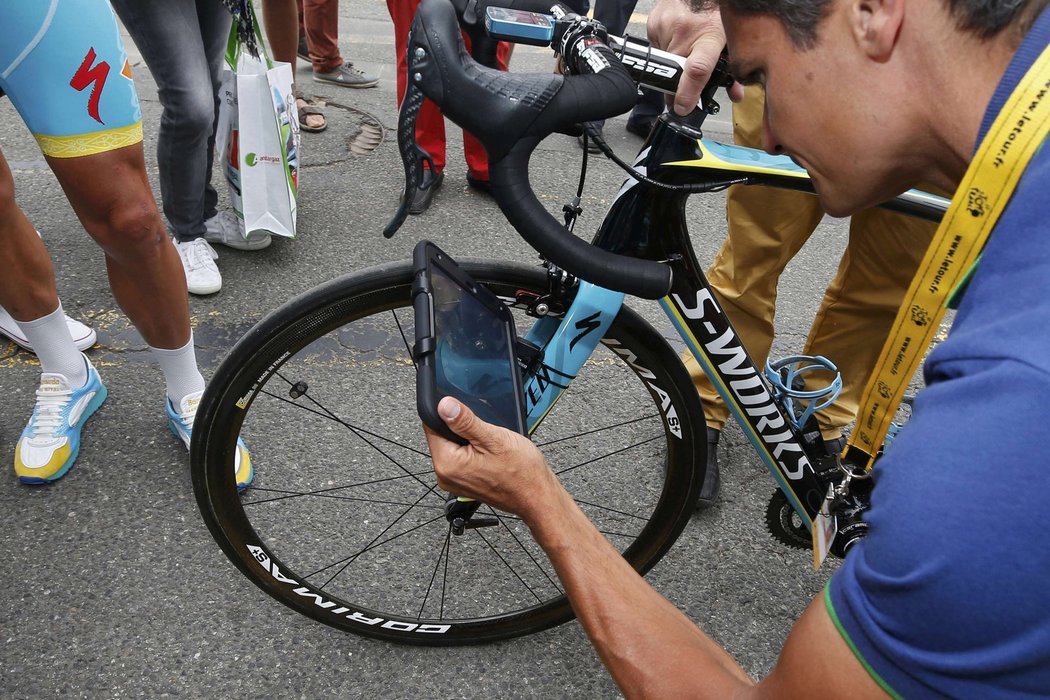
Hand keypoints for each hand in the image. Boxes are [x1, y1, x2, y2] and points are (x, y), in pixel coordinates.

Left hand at [424, 397, 561, 520]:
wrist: (538, 496)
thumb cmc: (522, 473)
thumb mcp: (494, 438)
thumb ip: (465, 421)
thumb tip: (444, 405)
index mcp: (447, 464)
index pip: (431, 426)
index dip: (448, 414)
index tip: (467, 415)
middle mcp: (446, 476)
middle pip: (442, 436)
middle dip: (461, 428)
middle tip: (486, 434)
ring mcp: (454, 481)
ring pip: (453, 446)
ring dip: (469, 439)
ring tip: (490, 447)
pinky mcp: (464, 483)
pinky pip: (461, 458)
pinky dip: (474, 451)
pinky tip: (490, 455)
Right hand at [647, 0, 741, 114]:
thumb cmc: (717, 10)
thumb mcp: (729, 38)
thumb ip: (732, 68)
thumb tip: (734, 94)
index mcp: (709, 36)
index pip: (696, 70)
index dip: (687, 93)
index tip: (682, 107)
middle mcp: (685, 31)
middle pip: (675, 72)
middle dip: (677, 83)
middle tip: (683, 84)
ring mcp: (666, 26)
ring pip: (664, 60)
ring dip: (674, 60)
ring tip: (687, 43)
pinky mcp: (653, 23)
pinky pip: (658, 47)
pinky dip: (667, 46)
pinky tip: (678, 35)